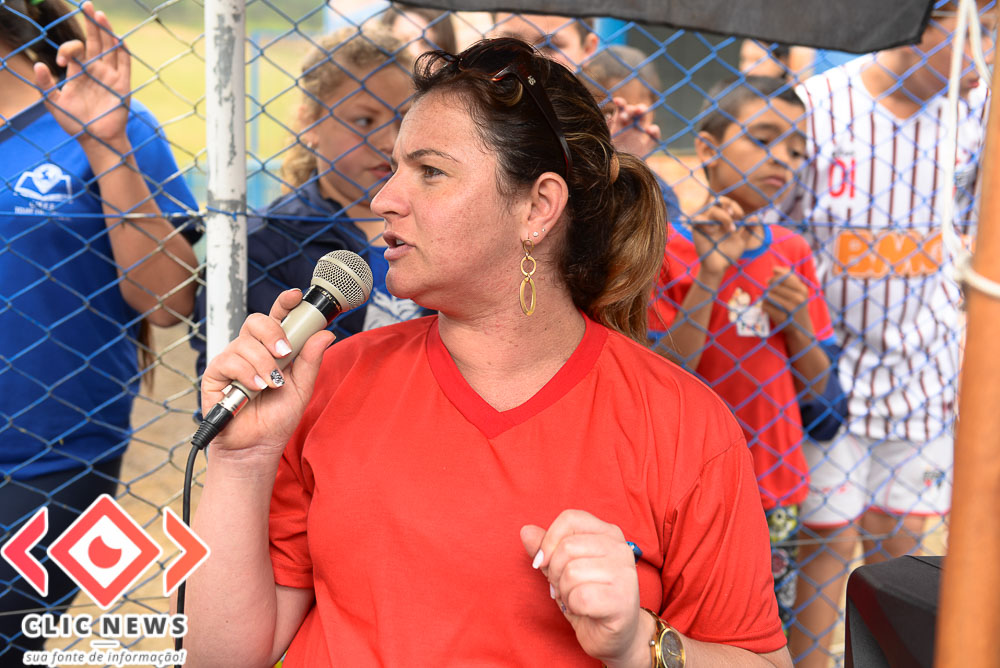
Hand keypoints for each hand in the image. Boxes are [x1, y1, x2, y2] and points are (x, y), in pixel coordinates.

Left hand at [33, 2, 129, 150]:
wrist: (96, 140)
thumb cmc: (75, 123)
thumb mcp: (54, 103)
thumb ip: (45, 84)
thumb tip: (37, 64)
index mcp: (80, 74)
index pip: (74, 51)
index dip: (66, 50)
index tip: (59, 62)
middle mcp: (96, 71)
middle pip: (94, 42)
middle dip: (90, 24)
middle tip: (86, 4)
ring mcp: (110, 76)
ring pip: (109, 47)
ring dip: (105, 31)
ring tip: (98, 14)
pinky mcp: (122, 84)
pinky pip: (124, 63)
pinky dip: (121, 49)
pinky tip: (115, 35)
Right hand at [200, 289, 335, 456]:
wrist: (258, 445)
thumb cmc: (278, 417)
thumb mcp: (302, 388)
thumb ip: (310, 361)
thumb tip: (326, 333)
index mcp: (273, 348)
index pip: (277, 317)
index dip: (284, 303)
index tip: (294, 296)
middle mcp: (251, 350)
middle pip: (257, 321)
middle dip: (273, 333)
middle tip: (285, 352)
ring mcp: (232, 360)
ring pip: (245, 343)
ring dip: (263, 364)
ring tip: (272, 385)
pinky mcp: (216, 375)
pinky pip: (229, 361)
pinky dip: (246, 373)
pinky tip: (255, 388)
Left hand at [520, 510, 644, 665]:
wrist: (614, 635)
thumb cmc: (588, 597)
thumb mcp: (561, 568)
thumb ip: (546, 548)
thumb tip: (526, 531)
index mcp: (608, 533)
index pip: (570, 518)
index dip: (548, 540)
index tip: (542, 562)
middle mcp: (620, 548)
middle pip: (567, 547)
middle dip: (555, 572)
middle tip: (565, 587)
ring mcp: (625, 573)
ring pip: (571, 572)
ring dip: (565, 591)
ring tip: (576, 598)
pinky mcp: (622, 599)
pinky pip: (580, 597)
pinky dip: (574, 607)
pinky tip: (585, 611)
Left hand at [606, 97, 660, 157]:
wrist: (616, 178)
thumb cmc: (605, 160)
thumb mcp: (601, 146)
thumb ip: (603, 133)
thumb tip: (603, 120)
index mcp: (616, 125)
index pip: (620, 109)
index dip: (620, 103)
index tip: (617, 101)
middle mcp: (628, 127)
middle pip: (633, 111)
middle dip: (632, 107)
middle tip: (628, 113)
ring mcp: (638, 134)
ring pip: (644, 118)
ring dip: (643, 111)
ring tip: (640, 112)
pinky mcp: (647, 144)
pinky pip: (654, 135)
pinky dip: (654, 130)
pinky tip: (649, 130)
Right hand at [691, 196, 757, 276]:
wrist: (719, 267)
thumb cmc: (729, 253)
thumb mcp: (742, 241)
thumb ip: (749, 230)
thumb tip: (756, 217)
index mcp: (725, 218)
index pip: (728, 204)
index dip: (735, 207)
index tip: (741, 217)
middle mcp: (714, 218)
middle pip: (717, 200)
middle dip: (728, 204)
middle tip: (735, 215)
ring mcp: (705, 223)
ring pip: (710, 208)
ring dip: (723, 216)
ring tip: (730, 229)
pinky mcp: (696, 229)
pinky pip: (698, 218)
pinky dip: (707, 223)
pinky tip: (713, 232)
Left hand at [762, 266, 812, 335]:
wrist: (801, 328)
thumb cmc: (797, 306)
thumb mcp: (798, 291)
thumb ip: (788, 278)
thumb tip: (774, 269)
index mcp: (802, 289)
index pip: (783, 277)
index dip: (774, 278)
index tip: (770, 281)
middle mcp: (797, 298)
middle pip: (773, 286)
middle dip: (769, 288)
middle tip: (769, 292)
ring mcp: (789, 308)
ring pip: (768, 295)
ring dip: (766, 297)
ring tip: (770, 300)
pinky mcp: (781, 317)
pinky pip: (765, 306)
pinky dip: (763, 305)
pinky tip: (768, 307)